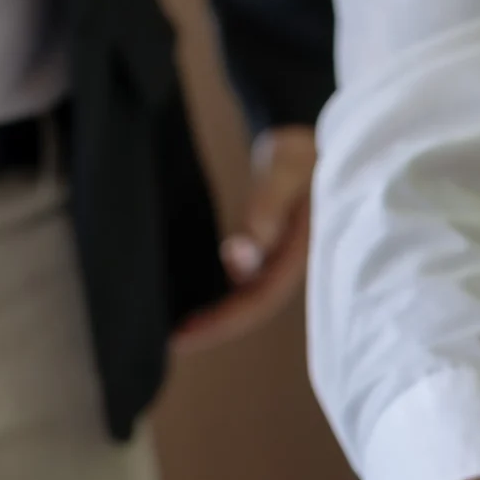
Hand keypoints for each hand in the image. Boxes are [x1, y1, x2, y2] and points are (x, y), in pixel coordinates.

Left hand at [172, 125, 315, 351]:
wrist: (308, 140)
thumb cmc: (300, 153)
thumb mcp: (287, 172)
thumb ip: (268, 207)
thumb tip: (244, 251)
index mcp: (297, 253)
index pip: (258, 299)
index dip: (223, 321)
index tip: (185, 334)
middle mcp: (286, 263)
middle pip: (249, 307)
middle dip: (212, 327)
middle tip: (170, 339)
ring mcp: (276, 258)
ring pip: (244, 297)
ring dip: (213, 315)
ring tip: (173, 330)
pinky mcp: (265, 249)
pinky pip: (240, 280)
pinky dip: (216, 293)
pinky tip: (190, 298)